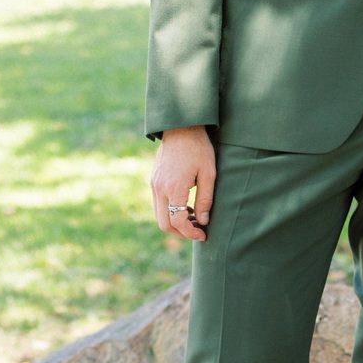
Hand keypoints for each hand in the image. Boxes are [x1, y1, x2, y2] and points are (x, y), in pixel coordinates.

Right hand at [151, 126, 215, 241]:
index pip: (178, 221)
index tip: (203, 234)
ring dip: (175, 222)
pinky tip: (185, 206)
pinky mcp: (154, 181)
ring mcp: (154, 185)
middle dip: (181, 233)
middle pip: (164, 224)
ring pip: (159, 215)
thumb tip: (203, 221)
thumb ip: (205, 199)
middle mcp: (160, 189)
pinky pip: (159, 204)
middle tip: (197, 231)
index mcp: (174, 188)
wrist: (181, 128)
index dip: (190, 233)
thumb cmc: (198, 149)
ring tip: (194, 218)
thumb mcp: (208, 173)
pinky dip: (170, 211)